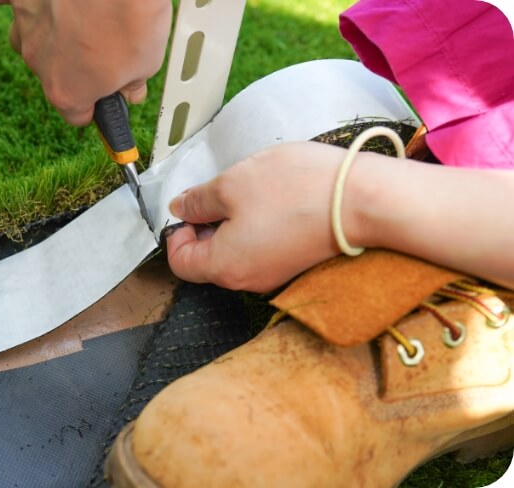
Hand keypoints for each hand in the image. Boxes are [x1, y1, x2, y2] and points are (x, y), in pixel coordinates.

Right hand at [0, 0, 171, 125]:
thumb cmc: (131, 16)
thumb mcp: (146, 64)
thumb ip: (132, 83)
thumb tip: (132, 89)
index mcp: (66, 90)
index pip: (76, 114)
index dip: (96, 106)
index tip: (108, 95)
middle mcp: (38, 62)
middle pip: (55, 75)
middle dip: (79, 66)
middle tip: (109, 47)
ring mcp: (26, 25)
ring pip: (35, 39)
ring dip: (55, 34)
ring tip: (85, 18)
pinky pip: (13, 5)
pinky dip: (28, 6)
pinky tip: (45, 5)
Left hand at [166, 140, 513, 290]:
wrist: (363, 200)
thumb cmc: (293, 189)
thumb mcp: (232, 184)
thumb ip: (198, 200)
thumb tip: (178, 209)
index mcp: (222, 267)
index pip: (180, 262)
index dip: (177, 232)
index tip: (190, 204)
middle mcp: (245, 281)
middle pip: (207, 260)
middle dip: (204, 225)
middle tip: (218, 191)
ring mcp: (272, 275)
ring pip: (234, 252)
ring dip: (230, 222)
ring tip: (246, 190)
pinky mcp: (294, 263)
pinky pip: (259, 249)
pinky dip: (254, 227)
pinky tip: (269, 199)